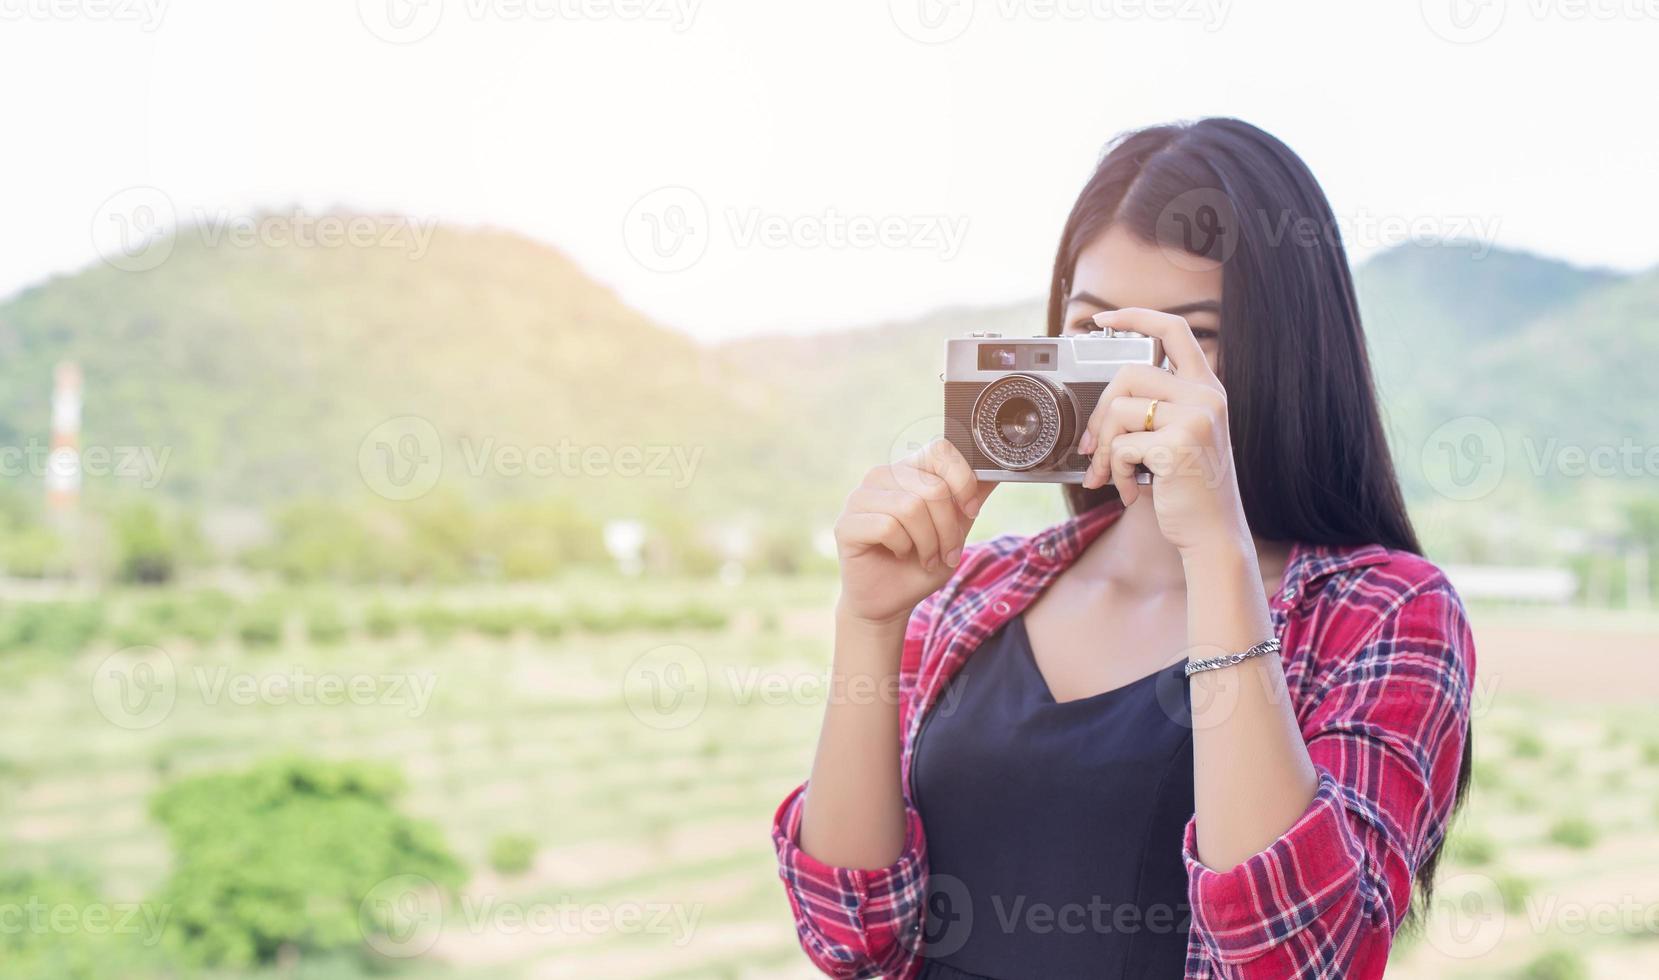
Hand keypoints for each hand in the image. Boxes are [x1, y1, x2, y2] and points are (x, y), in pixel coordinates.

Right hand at [835, 438, 994, 627]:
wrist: (891, 601)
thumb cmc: (921, 563)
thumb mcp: (956, 529)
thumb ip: (970, 498)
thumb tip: (995, 470)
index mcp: (907, 470)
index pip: (939, 449)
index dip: (962, 479)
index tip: (971, 510)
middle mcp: (881, 477)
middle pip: (932, 487)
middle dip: (949, 528)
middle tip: (947, 552)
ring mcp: (859, 498)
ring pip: (910, 507)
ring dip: (929, 542)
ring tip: (927, 558)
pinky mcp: (845, 523)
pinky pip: (888, 527)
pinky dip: (904, 547)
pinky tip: (899, 555)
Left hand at [1076, 308, 1250, 557]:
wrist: (1213, 533)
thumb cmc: (1190, 490)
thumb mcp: (1178, 439)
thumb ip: (1152, 412)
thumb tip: (1099, 411)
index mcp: (1206, 388)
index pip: (1173, 331)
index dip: (1135, 317)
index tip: (1102, 319)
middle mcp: (1206, 396)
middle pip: (1128, 375)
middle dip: (1099, 414)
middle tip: (1092, 448)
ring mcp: (1196, 417)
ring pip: (1118, 411)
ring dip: (1104, 450)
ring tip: (1114, 476)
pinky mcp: (1179, 444)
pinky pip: (1122, 446)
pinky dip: (1116, 473)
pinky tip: (1132, 491)